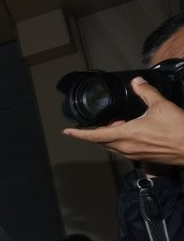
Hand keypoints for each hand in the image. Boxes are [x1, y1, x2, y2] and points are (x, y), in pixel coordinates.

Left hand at [63, 77, 183, 164]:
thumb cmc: (179, 130)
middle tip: (101, 121)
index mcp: (126, 135)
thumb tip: (137, 82)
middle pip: (102, 141)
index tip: (67, 132)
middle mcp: (126, 148)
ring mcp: (134, 155)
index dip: (79, 133)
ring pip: (113, 146)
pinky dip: (121, 140)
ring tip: (118, 123)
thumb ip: (146, 92)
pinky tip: (132, 131)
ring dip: (110, 135)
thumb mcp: (161, 105)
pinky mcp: (143, 158)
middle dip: (97, 131)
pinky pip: (124, 149)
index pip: (95, 135)